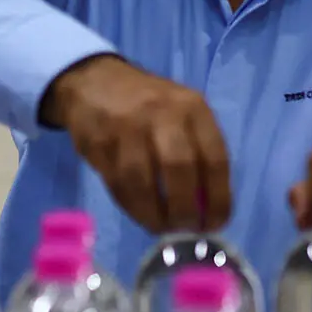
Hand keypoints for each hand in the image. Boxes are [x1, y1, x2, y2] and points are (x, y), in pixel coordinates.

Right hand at [40, 54, 232, 232]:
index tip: (214, 224)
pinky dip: (130, 206)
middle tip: (185, 230)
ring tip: (161, 228)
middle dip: (184, 208)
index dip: (218, 198)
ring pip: (141, 180)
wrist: (93, 81)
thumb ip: (197, 151)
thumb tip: (206, 205)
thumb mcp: (182, 114)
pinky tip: (140, 214)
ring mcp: (125, 126)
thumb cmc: (149, 105)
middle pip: (178, 168)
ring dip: (153, 213)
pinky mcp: (97, 142)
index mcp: (192, 107)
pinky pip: (116, 183)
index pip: (214, 158)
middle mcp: (161, 113)